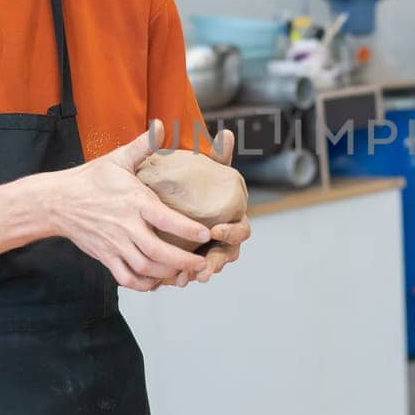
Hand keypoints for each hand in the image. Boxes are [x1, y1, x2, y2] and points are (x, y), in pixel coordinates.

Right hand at [46, 120, 210, 292]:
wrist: (56, 201)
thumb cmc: (90, 179)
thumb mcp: (117, 159)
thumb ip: (142, 145)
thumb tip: (159, 124)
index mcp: (134, 201)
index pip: (165, 219)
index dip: (187, 229)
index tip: (205, 234)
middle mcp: (126, 226)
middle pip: (158, 252)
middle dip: (183, 262)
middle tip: (202, 264)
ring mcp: (115, 244)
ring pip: (145, 267)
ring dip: (167, 274)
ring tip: (185, 275)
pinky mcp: (105, 256)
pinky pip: (125, 277)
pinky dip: (143, 284)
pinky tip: (157, 281)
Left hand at [166, 129, 250, 285]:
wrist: (178, 199)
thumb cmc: (198, 184)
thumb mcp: (207, 170)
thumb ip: (218, 156)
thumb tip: (227, 133)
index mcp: (233, 219)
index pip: (241, 230)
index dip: (232, 232)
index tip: (217, 229)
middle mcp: (224, 239)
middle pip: (228, 254)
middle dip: (217, 262)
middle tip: (205, 267)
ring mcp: (211, 252)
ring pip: (210, 267)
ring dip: (200, 274)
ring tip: (187, 279)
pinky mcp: (195, 260)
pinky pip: (192, 273)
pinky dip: (184, 277)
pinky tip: (173, 281)